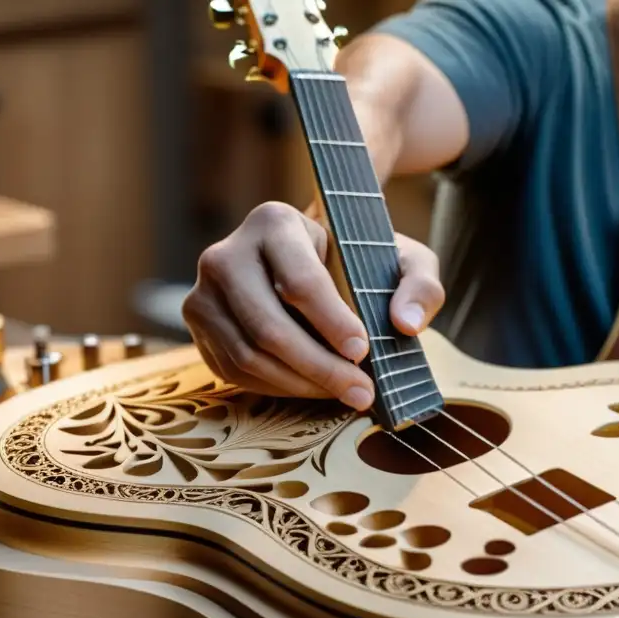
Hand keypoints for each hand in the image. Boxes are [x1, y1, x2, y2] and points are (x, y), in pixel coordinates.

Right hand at [182, 201, 444, 410]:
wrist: (309, 266)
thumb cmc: (356, 262)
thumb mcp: (400, 259)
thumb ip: (419, 283)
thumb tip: (405, 324)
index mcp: (273, 223)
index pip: (299, 282)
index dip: (332, 323)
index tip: (364, 352)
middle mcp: (225, 254)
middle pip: (269, 327)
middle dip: (320, 368)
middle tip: (361, 392)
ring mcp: (203, 293)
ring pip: (248, 356)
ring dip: (301, 385)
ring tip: (343, 394)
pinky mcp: (198, 328)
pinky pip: (234, 371)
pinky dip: (277, 388)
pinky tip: (312, 388)